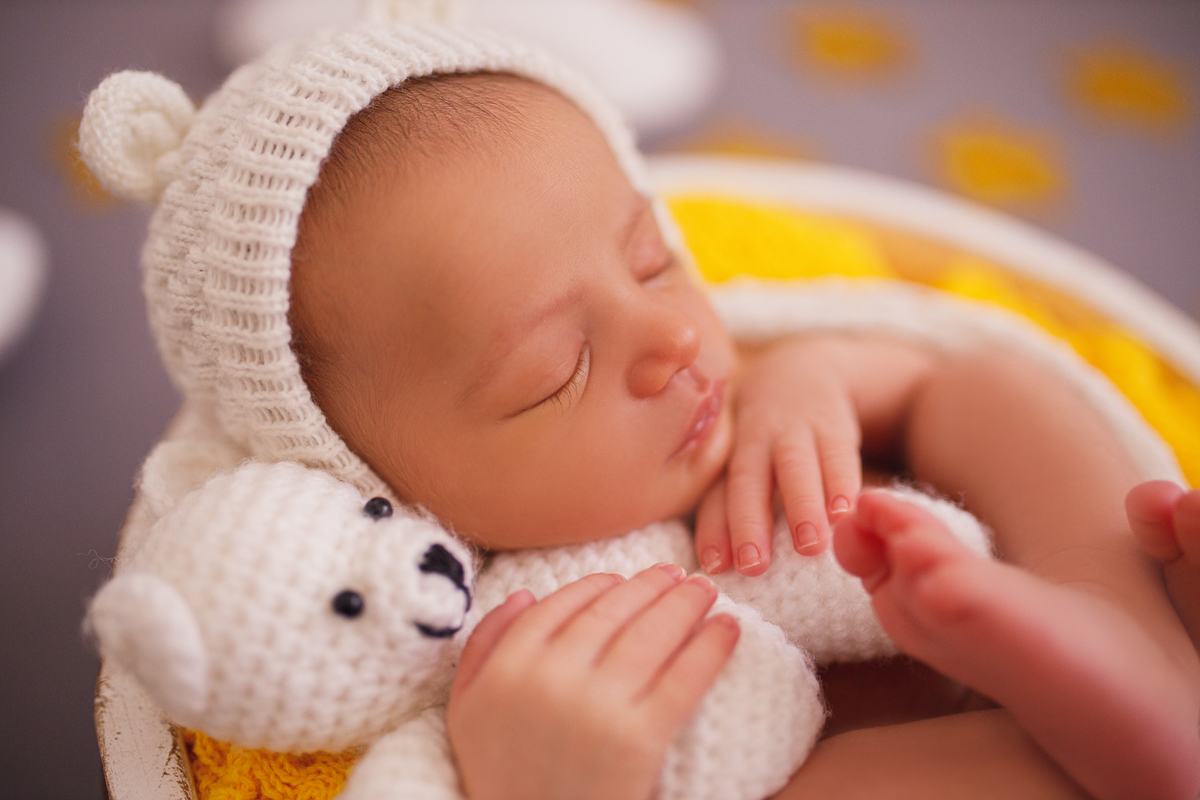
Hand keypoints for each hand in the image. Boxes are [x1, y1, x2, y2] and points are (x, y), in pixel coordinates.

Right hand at [447, 565, 739, 799]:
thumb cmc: (503, 779)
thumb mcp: (466, 712)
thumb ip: (482, 648)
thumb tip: (523, 594)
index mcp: (506, 669)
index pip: (560, 605)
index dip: (599, 586)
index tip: (624, 579)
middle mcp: (549, 679)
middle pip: (612, 613)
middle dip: (651, 587)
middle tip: (678, 575)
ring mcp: (597, 707)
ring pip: (651, 635)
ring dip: (685, 605)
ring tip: (705, 593)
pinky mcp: (640, 739)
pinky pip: (684, 678)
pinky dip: (711, 648)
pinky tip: (728, 630)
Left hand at [695, 337, 862, 575]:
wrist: (802, 370)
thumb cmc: (762, 437)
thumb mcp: (740, 459)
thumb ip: (731, 504)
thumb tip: (715, 567)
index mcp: (727, 454)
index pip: (716, 494)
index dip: (714, 529)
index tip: (714, 566)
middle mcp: (754, 440)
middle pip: (747, 480)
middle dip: (749, 522)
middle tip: (753, 565)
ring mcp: (794, 429)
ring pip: (794, 466)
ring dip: (800, 506)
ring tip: (809, 546)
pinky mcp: (833, 424)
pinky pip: (837, 453)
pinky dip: (842, 482)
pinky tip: (847, 513)